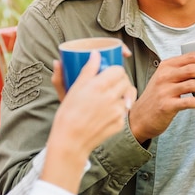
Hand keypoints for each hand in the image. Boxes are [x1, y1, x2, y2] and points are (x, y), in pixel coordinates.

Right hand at [42, 51, 135, 192]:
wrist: (70, 141)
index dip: (114, 70)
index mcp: (99, 86)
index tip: (108, 72)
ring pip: (127, 96)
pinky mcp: (120, 123)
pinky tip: (106, 113)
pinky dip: (118, 110)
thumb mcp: (73, 88)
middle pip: (125, 81)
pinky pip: (124, 111)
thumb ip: (87, 69)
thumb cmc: (67, 114)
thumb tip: (94, 53)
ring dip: (121, 95)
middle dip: (119, 81)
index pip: (118, 70)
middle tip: (110, 84)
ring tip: (109, 98)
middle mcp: (111, 97)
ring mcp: (117, 111)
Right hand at [128, 52, 194, 143]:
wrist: (139, 118)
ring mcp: (164, 90)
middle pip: (193, 68)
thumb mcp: (165, 79)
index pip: (191, 56)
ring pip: (192, 84)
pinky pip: (189, 102)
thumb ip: (182, 72)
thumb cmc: (157, 97)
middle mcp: (164, 75)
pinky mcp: (166, 105)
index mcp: (166, 65)